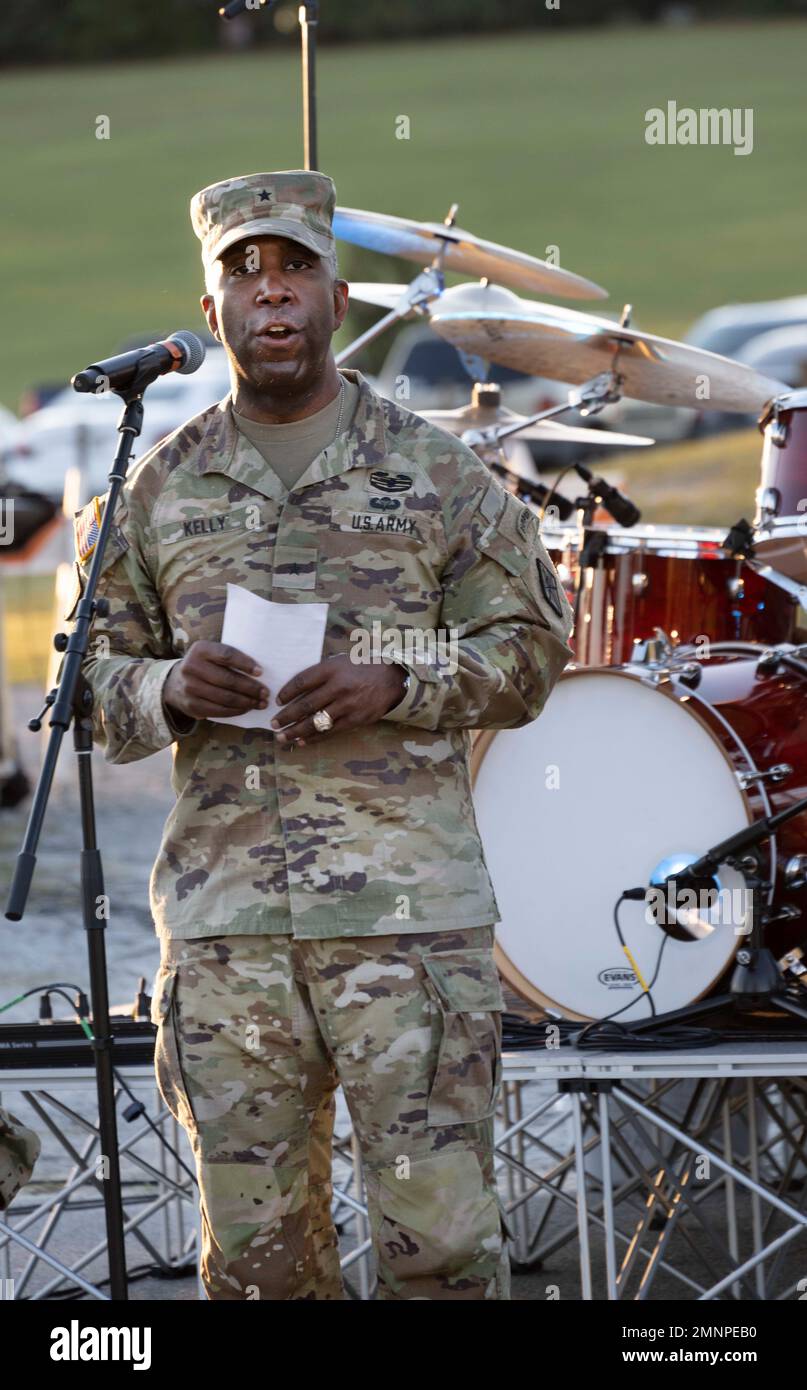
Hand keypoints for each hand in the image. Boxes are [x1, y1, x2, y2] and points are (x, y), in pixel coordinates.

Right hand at [164, 641, 269, 719]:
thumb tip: (260, 671)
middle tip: (266, 693)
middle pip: (228, 679)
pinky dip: (235, 711)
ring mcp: (190, 688)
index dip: (245, 664)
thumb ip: (228, 657)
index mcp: (200, 650)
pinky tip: (246, 709)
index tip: (261, 672)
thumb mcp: (210, 654)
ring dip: (247, 702)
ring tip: (260, 703)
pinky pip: (218, 711)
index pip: (227, 655)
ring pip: (225, 697)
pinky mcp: (191, 705)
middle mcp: (192, 667)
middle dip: (251, 688)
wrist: (175, 683)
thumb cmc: (204, 666)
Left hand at [271, 655, 405, 745]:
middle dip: (287, 716)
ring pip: (316, 721)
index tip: (277, 701)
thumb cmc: (361, 668)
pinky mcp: (355, 720)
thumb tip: (295, 689)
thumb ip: (321, 673)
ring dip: (296, 731)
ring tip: (282, 737)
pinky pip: (330, 731)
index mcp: (332, 669)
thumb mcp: (341, 662)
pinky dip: (314, 738)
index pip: (302, 681)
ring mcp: (347, 705)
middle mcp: (339, 687)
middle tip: (273, 724)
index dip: (287, 692)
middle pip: (306, 704)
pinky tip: (301, 741)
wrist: (391, 679)